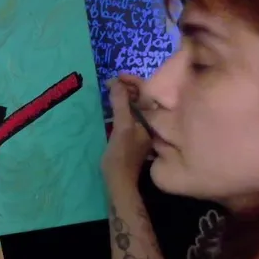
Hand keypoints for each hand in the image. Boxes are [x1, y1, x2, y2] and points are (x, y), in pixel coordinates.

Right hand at [102, 74, 151, 189]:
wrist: (120, 182)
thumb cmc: (122, 155)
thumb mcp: (122, 127)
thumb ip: (121, 104)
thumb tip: (116, 83)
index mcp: (151, 119)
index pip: (145, 92)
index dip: (132, 82)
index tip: (116, 76)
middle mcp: (149, 123)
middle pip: (139, 99)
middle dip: (125, 88)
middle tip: (108, 82)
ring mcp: (140, 130)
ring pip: (132, 108)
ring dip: (121, 98)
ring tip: (106, 91)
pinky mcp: (131, 137)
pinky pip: (126, 116)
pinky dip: (118, 109)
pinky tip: (107, 108)